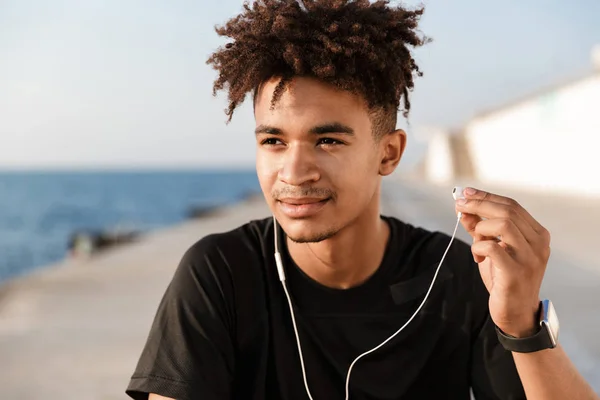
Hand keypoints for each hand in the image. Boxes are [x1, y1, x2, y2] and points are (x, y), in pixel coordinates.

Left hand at [455, 187, 551, 337]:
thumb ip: (480, 229)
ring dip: (480, 228)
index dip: (486, 196)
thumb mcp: (492, 249)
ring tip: (476, 242)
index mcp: (537, 234)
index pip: (512, 205)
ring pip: (502, 224)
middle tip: (459, 205)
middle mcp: (538, 243)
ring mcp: (529, 258)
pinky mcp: (516, 272)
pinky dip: (478, 247)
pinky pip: (492, 247)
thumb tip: (462, 208)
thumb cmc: (504, 279)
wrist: (516, 313)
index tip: (466, 193)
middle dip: (478, 204)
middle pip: (507, 210)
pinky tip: (477, 257)